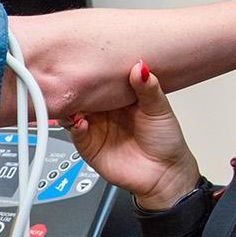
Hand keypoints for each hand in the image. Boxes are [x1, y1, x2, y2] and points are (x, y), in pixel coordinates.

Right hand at [65, 61, 200, 209]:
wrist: (164, 175)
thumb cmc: (165, 141)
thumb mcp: (159, 109)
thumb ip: (148, 88)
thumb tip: (140, 66)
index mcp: (119, 97)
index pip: (100, 80)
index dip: (94, 71)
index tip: (88, 61)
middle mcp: (104, 111)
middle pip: (82, 94)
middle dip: (76, 87)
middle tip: (75, 79)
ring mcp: (95, 128)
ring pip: (73, 112)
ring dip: (70, 106)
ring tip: (75, 101)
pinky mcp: (89, 146)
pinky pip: (75, 134)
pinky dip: (75, 126)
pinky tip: (81, 122)